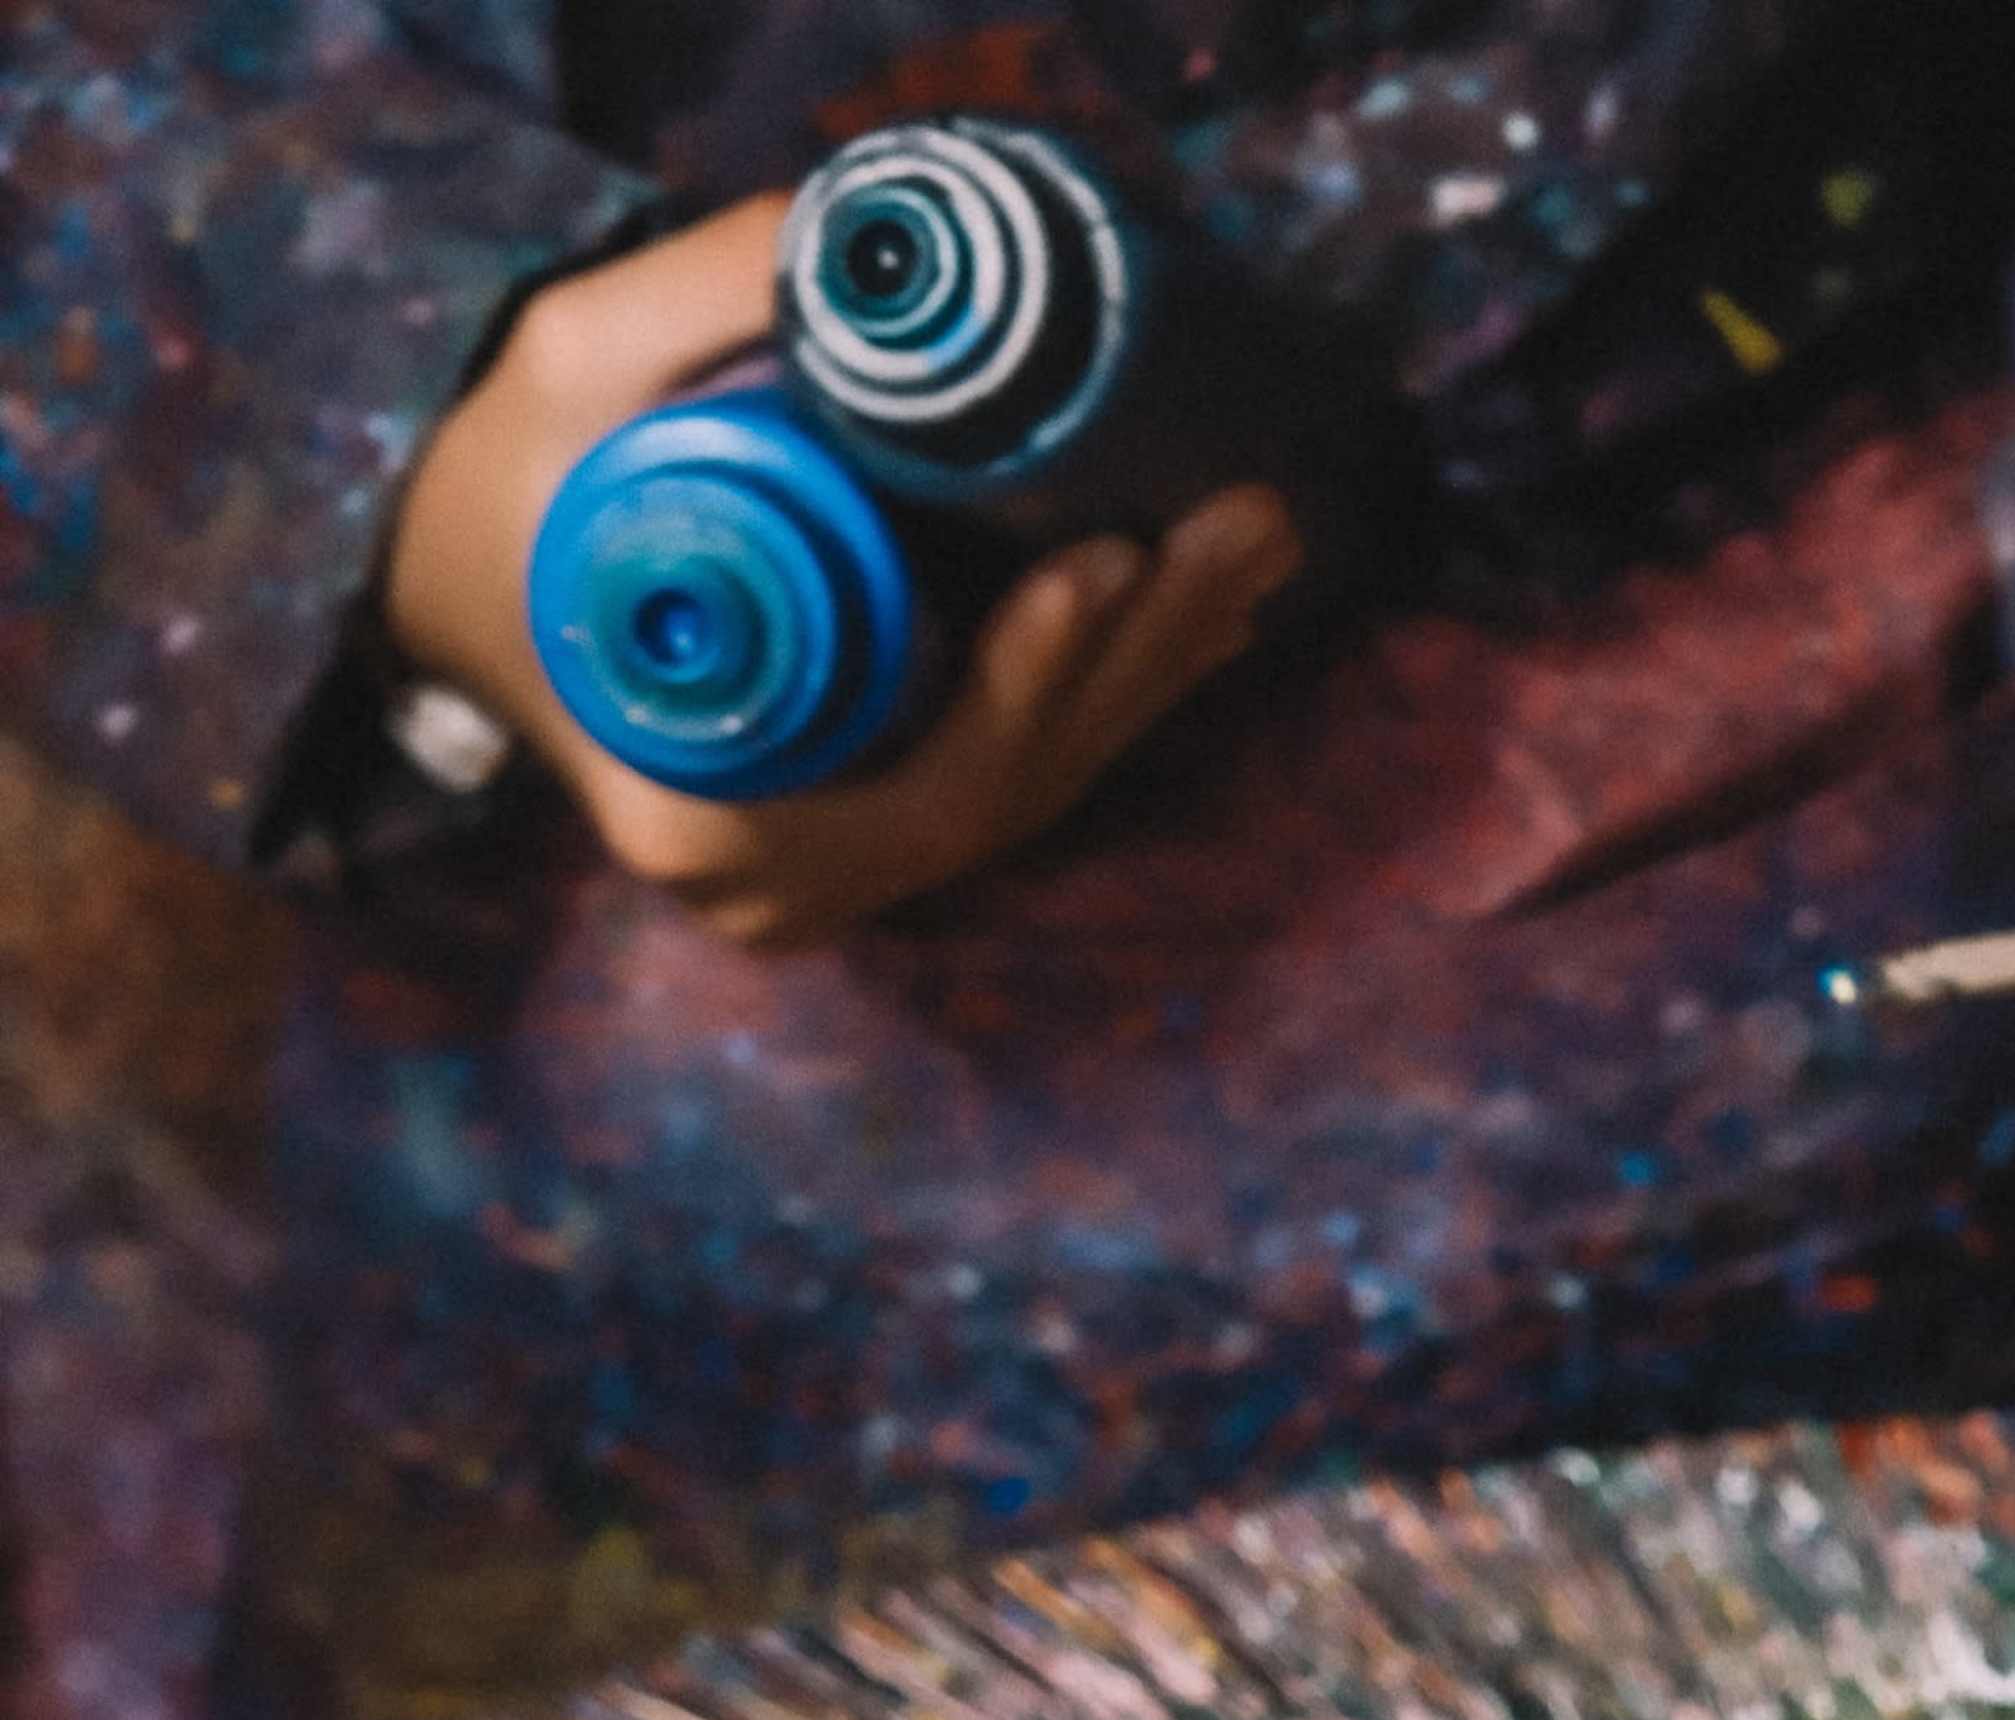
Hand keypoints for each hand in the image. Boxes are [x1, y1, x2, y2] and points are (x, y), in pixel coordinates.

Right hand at [380, 200, 1298, 952]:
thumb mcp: (568, 370)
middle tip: (1249, 523)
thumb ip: (704, 300)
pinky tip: (1198, 608)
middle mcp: (788, 884)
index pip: (926, 787)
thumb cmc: (501, 491)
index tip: (1106, 570)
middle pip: (1014, 786)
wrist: (455, 585)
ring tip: (1255, 545)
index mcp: (712, 820)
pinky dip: (1109, 687)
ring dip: (1158, 666)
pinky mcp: (869, 829)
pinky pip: (1013, 772)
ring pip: (1032, 786)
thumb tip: (861, 235)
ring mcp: (836, 872)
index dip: (1034, 688)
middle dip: (1146, 652)